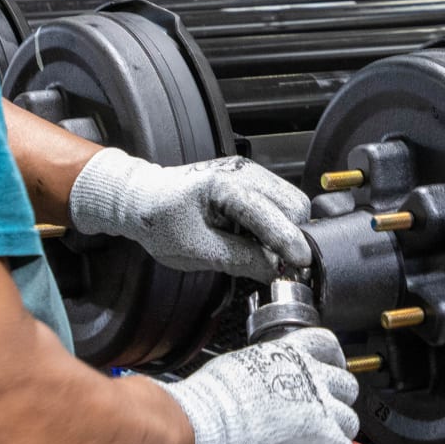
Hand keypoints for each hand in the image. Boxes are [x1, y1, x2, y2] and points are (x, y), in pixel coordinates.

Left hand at [69, 149, 311, 279]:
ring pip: (291, 202)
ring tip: (265, 253)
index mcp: (225, 186)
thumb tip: (276, 270)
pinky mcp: (252, 180)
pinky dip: (278, 224)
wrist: (144, 200)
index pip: (270, 213)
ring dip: (286, 230)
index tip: (300, 265)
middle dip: (292, 237)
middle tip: (281, 266)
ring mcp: (250, 173)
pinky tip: (259, 239)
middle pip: (292, 205)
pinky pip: (279, 201)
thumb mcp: (196, 250)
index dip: (289, 241)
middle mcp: (243, 173)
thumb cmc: (161, 222)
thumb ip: (240, 259)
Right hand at [157, 327, 358, 443]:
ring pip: (349, 423)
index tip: (327, 372)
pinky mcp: (325, 443)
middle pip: (346, 387)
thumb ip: (265, 371)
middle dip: (333, 403)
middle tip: (314, 420)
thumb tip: (264, 383)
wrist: (199, 428)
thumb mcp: (239, 366)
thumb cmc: (206, 403)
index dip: (331, 363)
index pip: (327, 345)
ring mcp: (321, 410)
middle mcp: (311, 376)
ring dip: (334, 436)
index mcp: (289, 353)